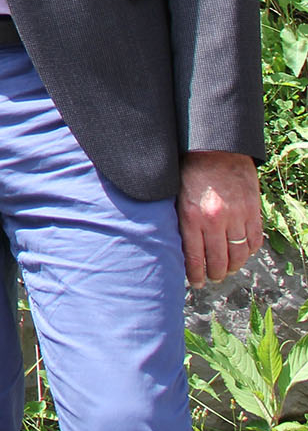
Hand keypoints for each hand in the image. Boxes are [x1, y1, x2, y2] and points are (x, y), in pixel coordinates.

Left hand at [178, 150, 262, 287]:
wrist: (215, 148)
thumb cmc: (189, 170)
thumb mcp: (175, 196)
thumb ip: (179, 220)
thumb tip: (176, 245)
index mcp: (192, 216)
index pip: (194, 257)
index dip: (196, 274)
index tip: (196, 282)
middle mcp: (216, 220)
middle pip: (219, 260)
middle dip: (214, 274)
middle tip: (211, 278)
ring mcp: (237, 216)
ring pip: (239, 254)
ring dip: (233, 266)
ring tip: (226, 270)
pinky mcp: (253, 210)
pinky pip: (254, 240)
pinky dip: (248, 251)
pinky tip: (241, 253)